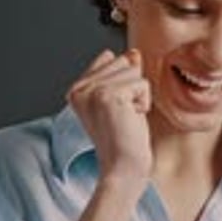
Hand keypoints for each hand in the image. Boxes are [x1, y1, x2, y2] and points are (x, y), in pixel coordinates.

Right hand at [67, 48, 152, 185]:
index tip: (116, 111)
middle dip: (132, 87)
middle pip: (122, 61)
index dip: (124, 83)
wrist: (123, 167)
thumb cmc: (124, 140)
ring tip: (127, 117)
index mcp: (77, 89)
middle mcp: (80, 88)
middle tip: (122, 115)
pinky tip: (132, 119)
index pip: (110, 58)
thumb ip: (123, 74)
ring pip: (133, 70)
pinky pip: (142, 83)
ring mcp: (93, 90)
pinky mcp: (109, 95)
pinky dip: (144, 102)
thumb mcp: (122, 101)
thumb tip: (133, 52)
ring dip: (139, 96)